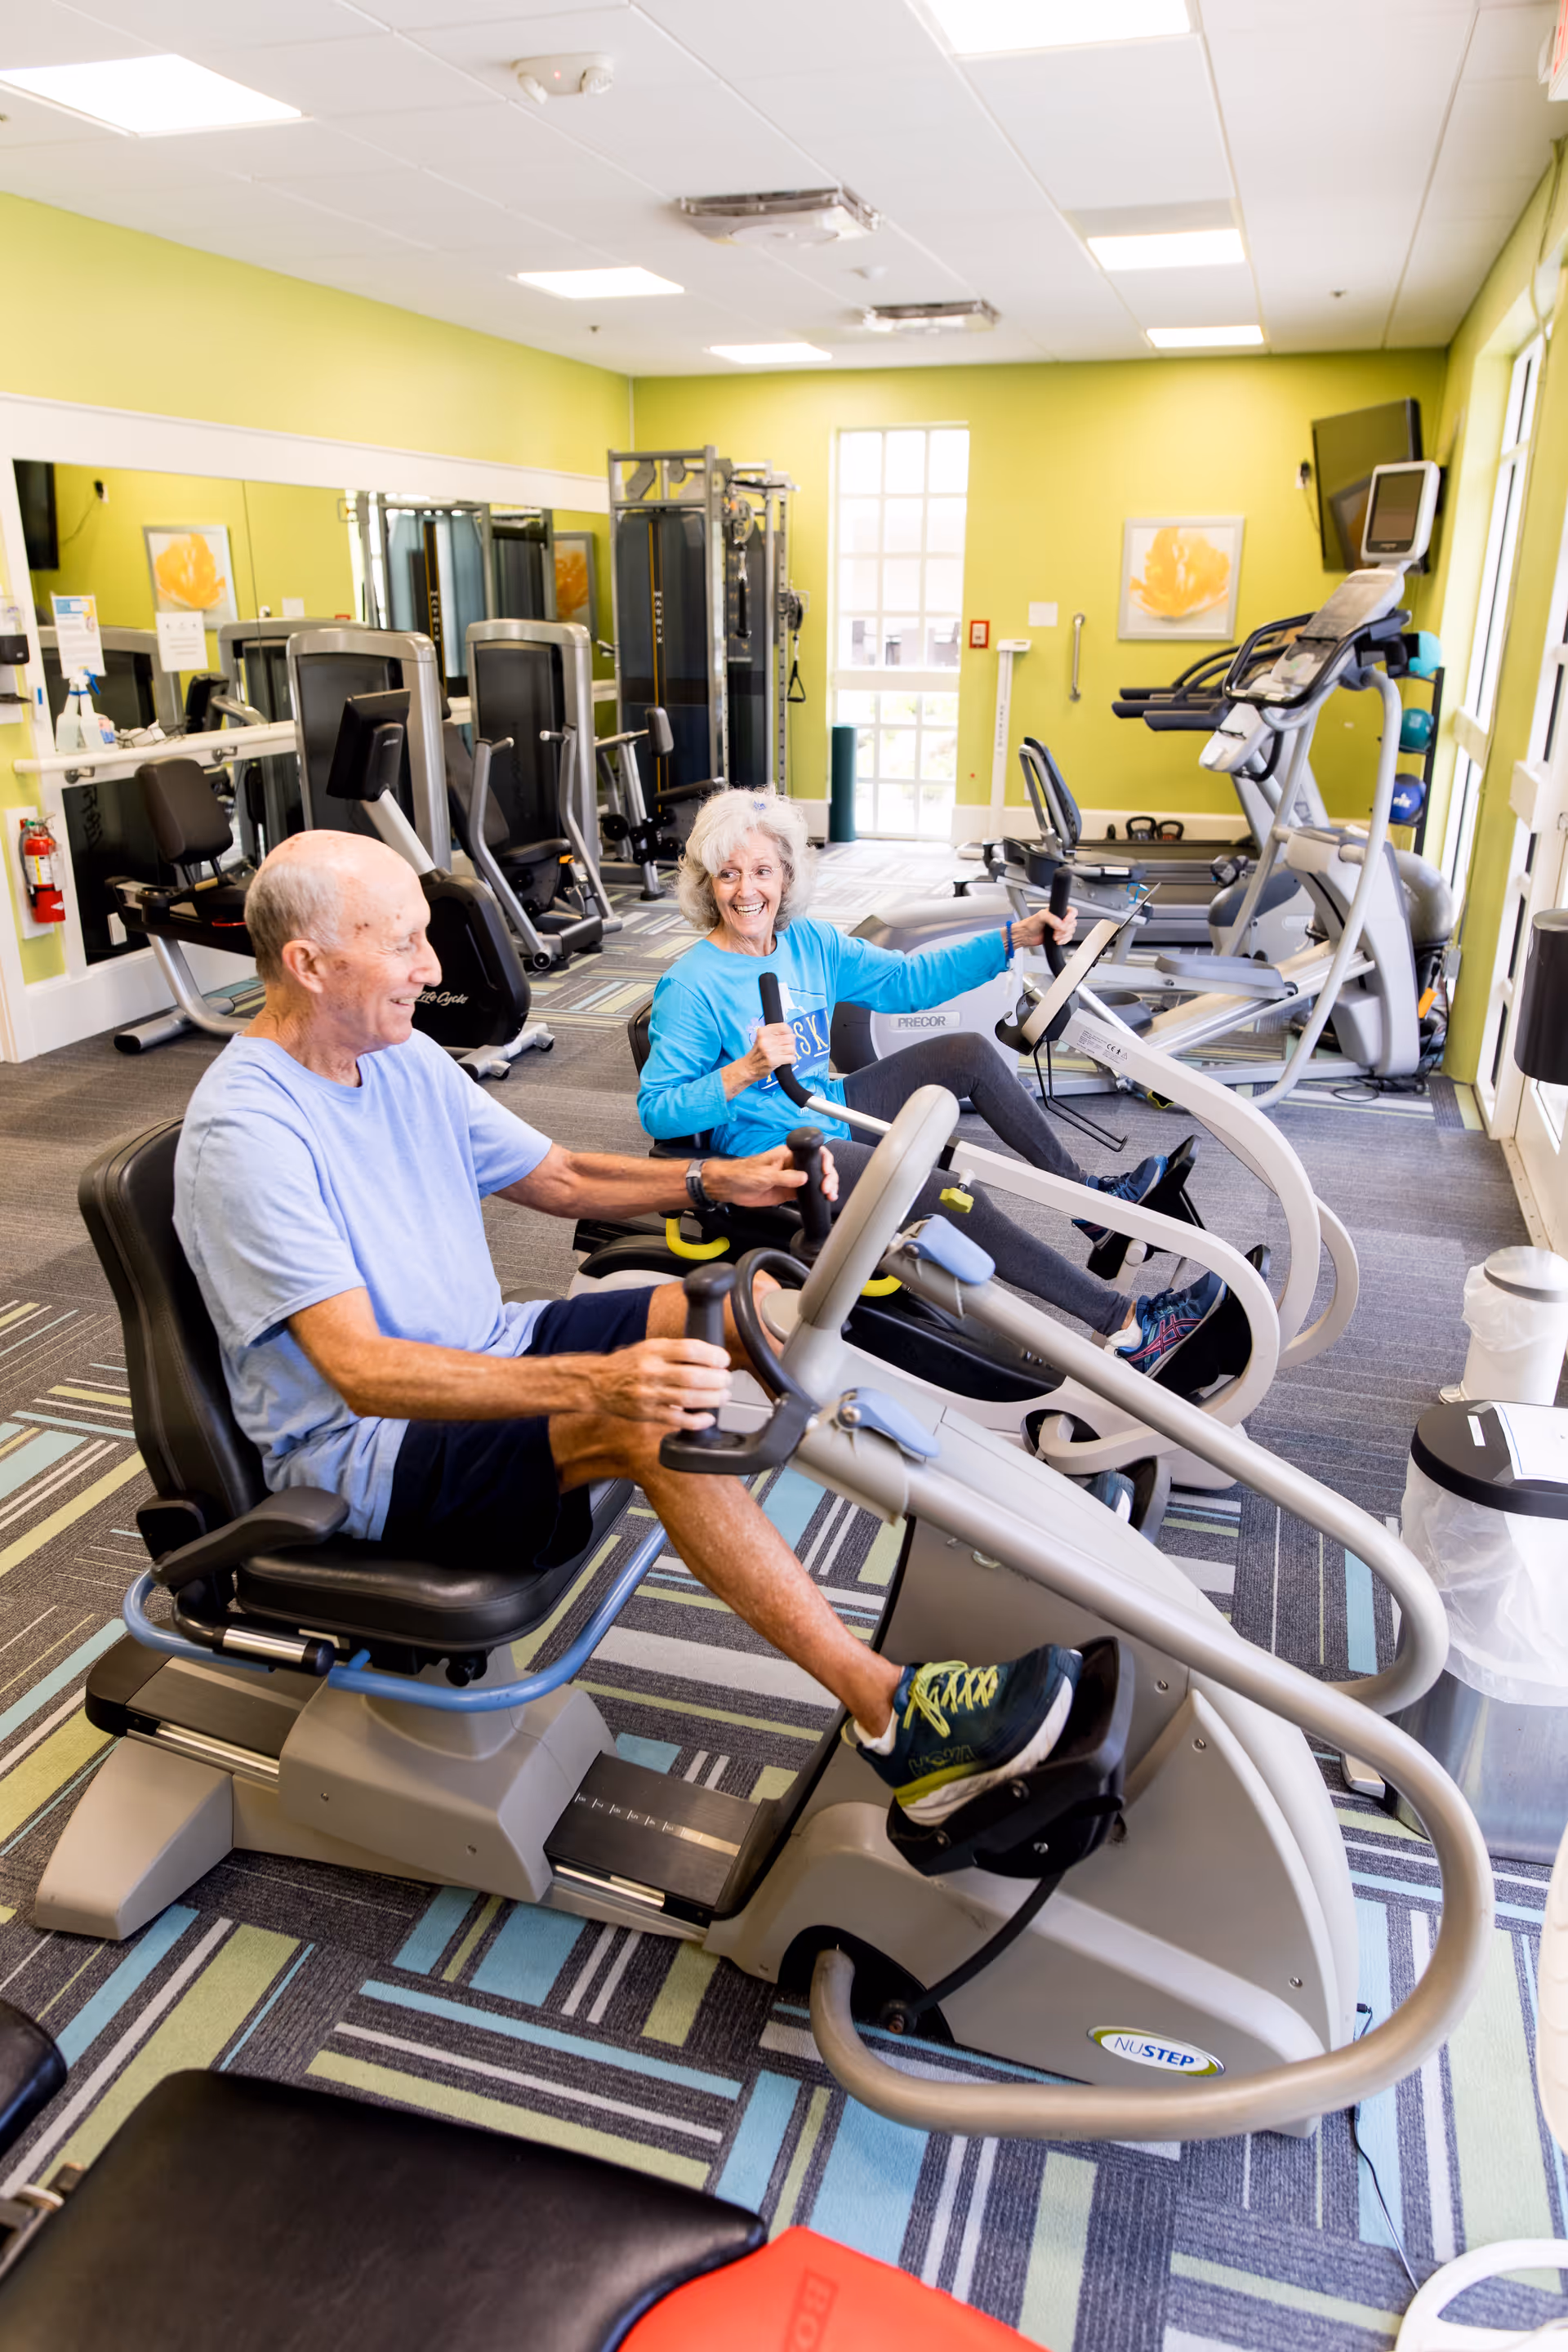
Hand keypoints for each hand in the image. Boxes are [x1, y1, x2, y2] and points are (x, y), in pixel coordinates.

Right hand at [595, 1338, 731, 1429]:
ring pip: (687, 1398)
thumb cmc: (627, 1365)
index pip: (689, 1350)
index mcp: (654, 1350)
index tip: (723, 1360)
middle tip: (727, 1380)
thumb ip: (676, 1351)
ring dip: (712, 1399)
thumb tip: (710, 1358)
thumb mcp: (649, 1347)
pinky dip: (696, 1420)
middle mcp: (651, 1371)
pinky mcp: (647, 1413)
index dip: (712, 1355)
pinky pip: (676, 1419)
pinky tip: (707, 1418)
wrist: (598, 1384)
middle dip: (717, 1380)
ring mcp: (648, 1394)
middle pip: (692, 1376)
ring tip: (723, 1397)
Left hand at [711, 1143, 840, 1209]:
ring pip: (816, 1181)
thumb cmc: (743, 1173)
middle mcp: (794, 1165)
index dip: (824, 1162)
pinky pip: (807, 1193)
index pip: (814, 1153)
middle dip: (828, 1177)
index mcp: (789, 1154)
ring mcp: (793, 1179)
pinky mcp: (789, 1192)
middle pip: (819, 1168)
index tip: (825, 1174)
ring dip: (825, 1187)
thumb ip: (785, 1177)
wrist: (729, 1187)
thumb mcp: (765, 1175)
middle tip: (828, 1190)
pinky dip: (816, 1197)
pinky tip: (822, 1200)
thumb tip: (804, 1179)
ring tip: (829, 1196)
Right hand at [745, 1021, 798, 1083]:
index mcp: (763, 1032)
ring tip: (786, 1054)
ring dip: (792, 1052)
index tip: (788, 1036)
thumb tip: (791, 1034)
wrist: (748, 1067)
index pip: (784, 1027)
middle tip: (787, 1047)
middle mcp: (766, 1039)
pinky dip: (792, 1059)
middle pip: (789, 1038)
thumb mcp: (762, 1038)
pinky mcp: (774, 1060)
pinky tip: (787, 1060)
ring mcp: (770, 1050)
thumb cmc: (758, 1052)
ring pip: (791, 1048)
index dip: (789, 1032)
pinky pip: (791, 1058)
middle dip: (791, 1043)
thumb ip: (774, 1033)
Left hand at [1010, 904, 1077, 952]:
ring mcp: (1060, 928)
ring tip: (1054, 936)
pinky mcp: (1059, 936)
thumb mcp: (1040, 916)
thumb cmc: (1030, 924)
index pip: (1072, 912)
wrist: (1025, 935)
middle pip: (1072, 923)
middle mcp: (1060, 919)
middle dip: (1065, 929)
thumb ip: (1051, 918)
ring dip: (1064, 936)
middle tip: (1056, 931)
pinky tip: (1057, 941)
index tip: (1064, 922)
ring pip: (1070, 932)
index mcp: (1057, 911)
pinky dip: (1064, 940)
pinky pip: (1067, 938)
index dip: (1070, 917)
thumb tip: (1060, 924)